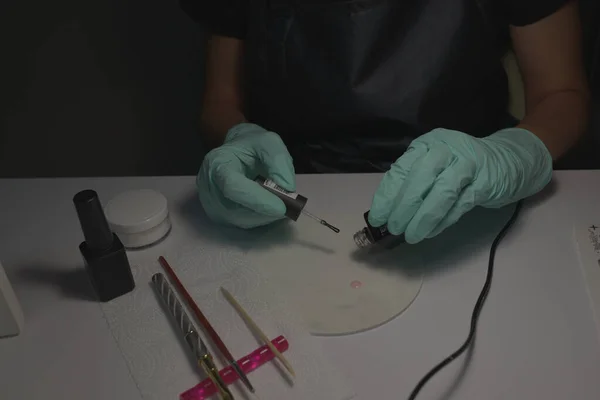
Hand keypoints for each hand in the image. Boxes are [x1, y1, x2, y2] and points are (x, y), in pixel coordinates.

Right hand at [197, 123, 295, 228]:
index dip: (257, 200)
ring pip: (242, 220)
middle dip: (266, 211)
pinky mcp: (220, 217)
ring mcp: (212, 205)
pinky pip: (243, 223)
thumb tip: (287, 190)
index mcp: (217, 163)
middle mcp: (209, 188)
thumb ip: (279, 161)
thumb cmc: (251, 145)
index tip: (282, 207)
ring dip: (266, 216)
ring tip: (280, 202)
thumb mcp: (269, 142)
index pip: (233, 187)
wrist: (236, 151)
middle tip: (289, 206)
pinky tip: (269, 207)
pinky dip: (261, 218)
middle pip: (237, 210)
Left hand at [368, 128, 552, 242]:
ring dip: (422, 218)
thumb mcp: (435, 164)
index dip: (387, 195)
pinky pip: (460, 204)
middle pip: (419, 178)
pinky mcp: (486, 181)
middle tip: (394, 228)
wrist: (511, 158)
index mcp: (427, 143)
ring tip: (411, 235)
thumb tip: (388, 211)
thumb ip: (414, 182)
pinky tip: (431, 232)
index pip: (401, 169)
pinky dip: (443, 220)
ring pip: (441, 192)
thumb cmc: (462, 165)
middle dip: (403, 207)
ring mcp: (468, 163)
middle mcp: (446, 148)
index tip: (377, 218)